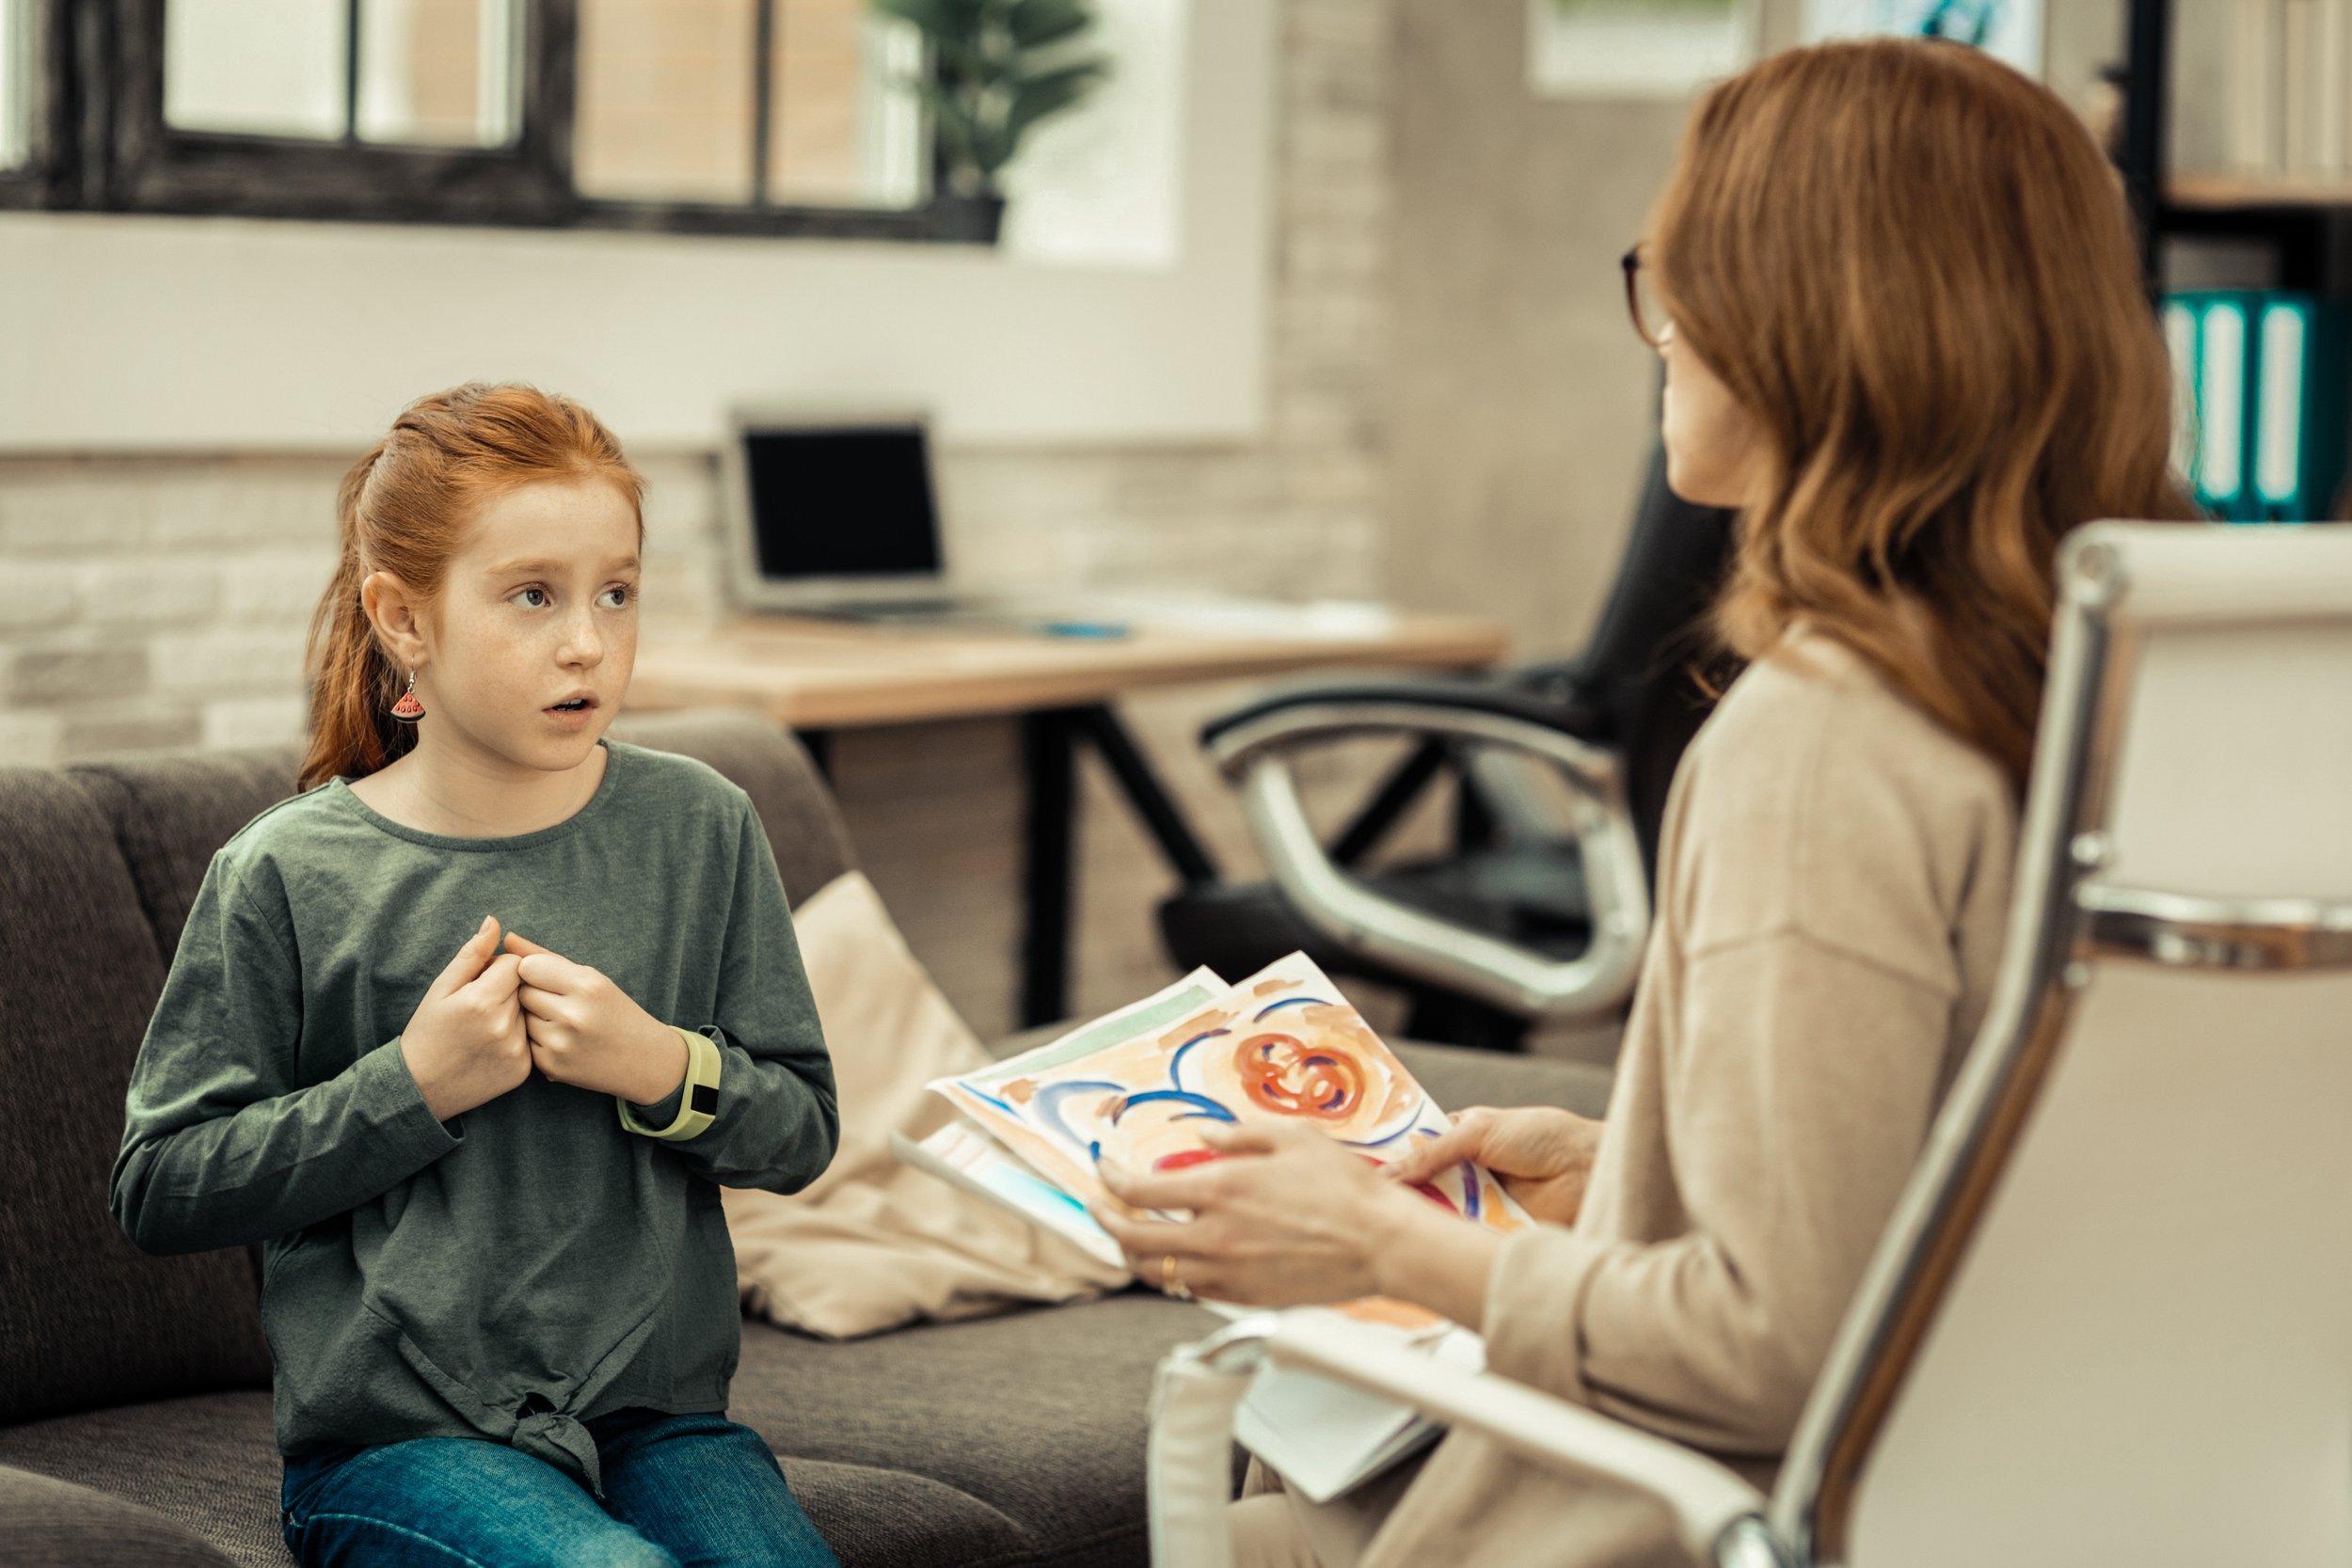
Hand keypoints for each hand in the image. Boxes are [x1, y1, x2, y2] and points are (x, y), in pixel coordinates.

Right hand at [399, 915, 530, 1121]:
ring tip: (484, 1029)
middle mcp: (502, 1026)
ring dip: (513, 1014)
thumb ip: (471, 954)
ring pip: (529, 1013)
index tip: (479, 983)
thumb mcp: (440, 989)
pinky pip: (531, 1039)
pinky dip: (516, 1038)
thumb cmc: (427, 1031)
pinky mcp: (522, 1070)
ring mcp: (515, 1050)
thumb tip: (494, 921)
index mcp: (481, 1000)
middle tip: (479, 1008)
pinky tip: (491, 1047)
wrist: (420, 1087)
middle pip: (524, 988)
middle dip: (505, 991)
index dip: (497, 969)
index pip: (515, 964)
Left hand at [500, 931, 687, 1105]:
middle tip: (560, 1004)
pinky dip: (538, 1042)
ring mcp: (561, 1043)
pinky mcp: (551, 1066)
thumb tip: (507, 938)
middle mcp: (573, 1014)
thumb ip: (545, 956)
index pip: (528, 966)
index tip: (550, 979)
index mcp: (586, 985)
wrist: (645, 1059)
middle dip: (535, 995)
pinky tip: (562, 1043)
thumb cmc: (614, 1011)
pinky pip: (525, 1043)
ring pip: (520, 1018)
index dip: (535, 971)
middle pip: (522, 992)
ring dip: (534, 1019)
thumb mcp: (589, 978)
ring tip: (563, 1025)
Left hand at [1089, 1123, 1422, 1307]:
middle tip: (1099, 1206)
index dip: (1111, 1179)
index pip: (1139, 1191)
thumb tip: (1201, 1135)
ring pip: (1156, 1272)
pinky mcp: (1245, 1296)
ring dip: (1133, 1253)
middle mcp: (1215, 1235)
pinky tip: (1177, 1258)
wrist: (1382, 1243)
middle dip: (1105, 1220)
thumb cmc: (1344, 1187)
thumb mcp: (1291, 1137)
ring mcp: (1228, 1272)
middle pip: (1133, 1238)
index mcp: (1221, 1189)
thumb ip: (1238, 1134)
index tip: (1104, 1169)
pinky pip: (1189, 1290)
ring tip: (1130, 1236)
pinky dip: (1172, 1274)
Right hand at [1381, 1105, 1603, 1226]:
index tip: (1357, 1172)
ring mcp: (1476, 1204)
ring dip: (1420, 1218)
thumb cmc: (1543, 1135)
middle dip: (1398, 1195)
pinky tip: (1424, 1243)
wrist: (1590, 1170)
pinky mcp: (1490, 1231)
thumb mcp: (1479, 1130)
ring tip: (1385, 1226)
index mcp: (1457, 1139)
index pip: (1413, 1151)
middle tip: (1365, 1206)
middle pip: (1419, 1187)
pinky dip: (1446, 1239)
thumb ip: (1433, 1151)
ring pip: (1436, 1215)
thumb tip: (1389, 1172)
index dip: (1388, 1161)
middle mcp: (1463, 1173)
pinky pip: (1459, 1236)